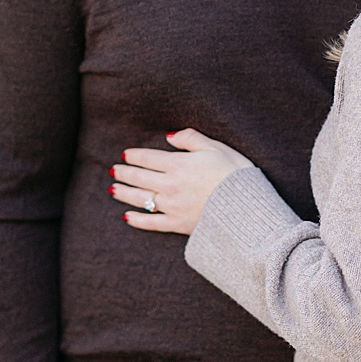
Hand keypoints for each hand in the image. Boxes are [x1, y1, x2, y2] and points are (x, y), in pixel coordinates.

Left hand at [111, 130, 253, 234]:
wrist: (247, 211)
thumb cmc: (236, 176)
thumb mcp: (217, 148)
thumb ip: (191, 139)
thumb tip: (169, 136)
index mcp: (178, 165)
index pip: (148, 158)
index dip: (134, 155)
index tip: (125, 154)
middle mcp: (170, 185)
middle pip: (139, 177)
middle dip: (124, 173)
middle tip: (114, 170)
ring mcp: (172, 207)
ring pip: (140, 198)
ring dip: (124, 193)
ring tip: (113, 189)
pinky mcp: (178, 225)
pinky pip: (152, 223)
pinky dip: (137, 220)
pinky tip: (127, 217)